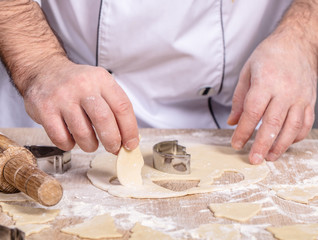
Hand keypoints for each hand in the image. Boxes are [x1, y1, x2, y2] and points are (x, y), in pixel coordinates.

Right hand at [23, 59, 138, 153]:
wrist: (44, 71)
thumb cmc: (78, 84)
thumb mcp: (100, 85)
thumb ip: (115, 108)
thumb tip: (128, 139)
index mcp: (101, 79)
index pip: (122, 107)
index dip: (130, 130)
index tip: (130, 144)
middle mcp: (82, 86)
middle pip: (104, 119)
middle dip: (112, 141)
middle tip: (113, 148)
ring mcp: (62, 97)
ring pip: (82, 132)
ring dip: (90, 145)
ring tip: (91, 144)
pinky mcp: (45, 109)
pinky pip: (61, 138)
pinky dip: (69, 145)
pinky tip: (71, 139)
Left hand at [227, 29, 316, 163]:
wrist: (297, 43)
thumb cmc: (269, 55)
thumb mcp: (247, 72)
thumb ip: (239, 99)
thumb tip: (232, 121)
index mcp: (266, 82)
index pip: (252, 113)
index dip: (243, 131)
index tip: (236, 143)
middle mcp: (285, 91)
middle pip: (273, 123)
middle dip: (262, 144)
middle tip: (254, 159)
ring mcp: (301, 97)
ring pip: (292, 127)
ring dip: (280, 145)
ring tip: (269, 157)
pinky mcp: (310, 100)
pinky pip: (305, 123)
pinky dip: (296, 136)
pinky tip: (286, 143)